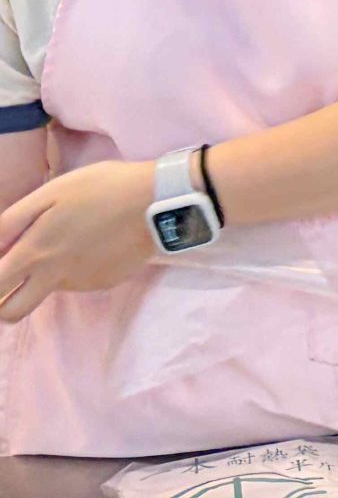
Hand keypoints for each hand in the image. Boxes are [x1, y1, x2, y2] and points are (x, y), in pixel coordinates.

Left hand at [0, 159, 156, 321]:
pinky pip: (81, 281)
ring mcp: (81, 283)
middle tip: (14, 277)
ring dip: (47, 277)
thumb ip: (12, 221)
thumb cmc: (102, 188)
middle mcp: (53, 277)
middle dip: (4, 301)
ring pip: (49, 292)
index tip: (1, 269)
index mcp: (34, 253)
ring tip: (72, 241)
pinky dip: (81, 267)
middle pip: (12, 312)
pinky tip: (98, 242)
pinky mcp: (105, 282)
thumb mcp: (51, 192)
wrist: (159, 202)